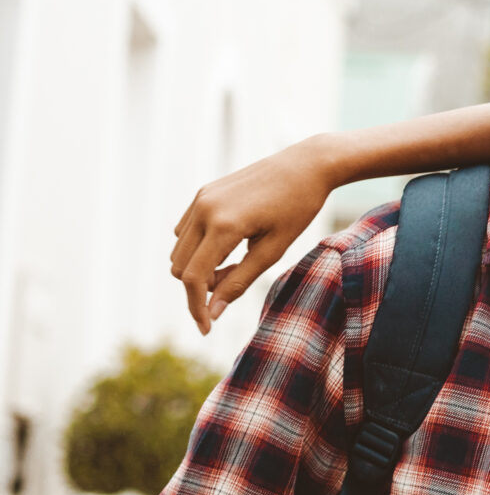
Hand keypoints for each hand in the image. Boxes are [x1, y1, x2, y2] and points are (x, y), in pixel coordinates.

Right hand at [170, 137, 342, 333]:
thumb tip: (212, 312)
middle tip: (233, 285)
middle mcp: (204, 210)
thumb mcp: (273, 250)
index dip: (197, 307)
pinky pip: (184, 231)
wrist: (305, 165)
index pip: (194, 278)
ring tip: (235, 264)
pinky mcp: (202, 193)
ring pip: (179, 250)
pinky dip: (198, 248)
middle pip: (180, 267)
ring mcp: (200, 199)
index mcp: (224, 225)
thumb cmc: (297, 209)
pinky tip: (228, 246)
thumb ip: (239, 281)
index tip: (206, 329)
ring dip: (198, 267)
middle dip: (200, 287)